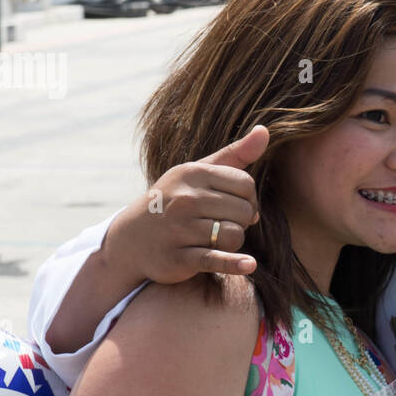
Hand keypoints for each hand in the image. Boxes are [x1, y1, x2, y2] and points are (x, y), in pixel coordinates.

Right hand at [107, 126, 267, 285]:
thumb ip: (234, 154)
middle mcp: (184, 199)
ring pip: (234, 235)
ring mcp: (179, 229)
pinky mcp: (178, 258)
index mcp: (191, 174)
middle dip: (241, 221)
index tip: (236, 207)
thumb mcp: (197, 173)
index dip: (249, 198)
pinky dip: (235, 263)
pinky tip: (249, 265)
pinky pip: (216, 259)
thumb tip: (265, 130)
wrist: (130, 240)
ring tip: (216, 239)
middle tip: (223, 224)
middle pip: (243, 211)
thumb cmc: (173, 201)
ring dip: (233, 242)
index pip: (245, 184)